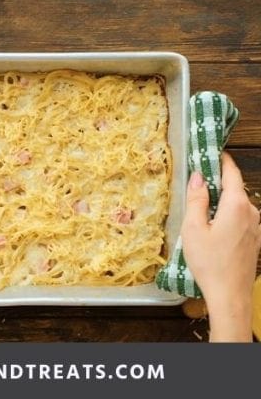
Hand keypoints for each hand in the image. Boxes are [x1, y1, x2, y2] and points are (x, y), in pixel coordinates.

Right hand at [181, 152, 260, 341]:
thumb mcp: (194, 229)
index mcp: (237, 205)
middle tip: (197, 179)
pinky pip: (241, 219)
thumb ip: (196, 199)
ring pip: (238, 204)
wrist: (230, 298)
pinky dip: (228, 215)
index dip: (220, 159)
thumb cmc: (210, 264)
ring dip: (222, 201)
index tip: (208, 150)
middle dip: (217, 182)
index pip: (231, 172)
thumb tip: (198, 177)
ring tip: (200, 207)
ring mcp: (256, 228)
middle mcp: (252, 212)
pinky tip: (213, 226)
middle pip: (234, 187)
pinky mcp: (254, 240)